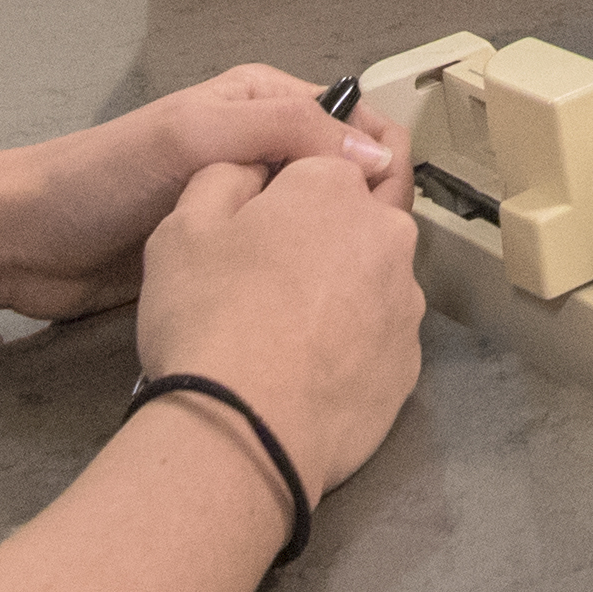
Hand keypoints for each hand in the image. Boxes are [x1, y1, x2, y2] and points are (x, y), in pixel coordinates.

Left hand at [0, 65, 378, 323]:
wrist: (29, 244)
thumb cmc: (105, 177)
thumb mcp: (196, 136)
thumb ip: (285, 133)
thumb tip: (379, 157)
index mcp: (262, 99)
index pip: (350, 116)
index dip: (381, 153)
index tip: (395, 206)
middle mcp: (262, 146)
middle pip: (341, 172)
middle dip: (366, 208)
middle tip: (378, 259)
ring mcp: (246, 204)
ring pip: (318, 221)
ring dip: (338, 247)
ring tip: (358, 287)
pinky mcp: (230, 254)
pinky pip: (285, 259)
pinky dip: (306, 276)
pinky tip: (321, 305)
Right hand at [135, 145, 423, 514]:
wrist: (245, 432)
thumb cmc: (208, 315)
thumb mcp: (183, 226)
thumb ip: (226, 175)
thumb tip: (257, 169)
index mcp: (335, 186)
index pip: (321, 159)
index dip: (287, 183)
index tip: (260, 214)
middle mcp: (388, 236)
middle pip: (358, 217)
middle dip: (325, 233)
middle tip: (271, 273)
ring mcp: (406, 304)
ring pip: (373, 279)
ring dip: (342, 291)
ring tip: (286, 332)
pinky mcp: (409, 366)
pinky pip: (378, 338)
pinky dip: (351, 345)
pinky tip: (309, 371)